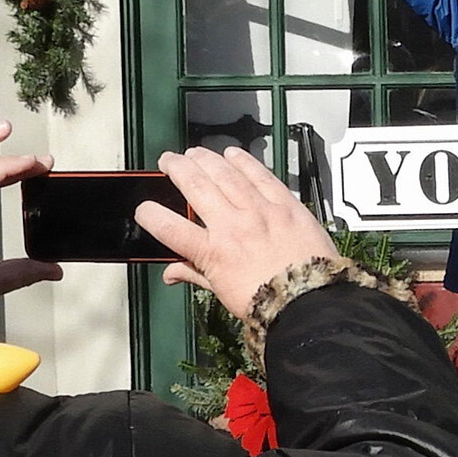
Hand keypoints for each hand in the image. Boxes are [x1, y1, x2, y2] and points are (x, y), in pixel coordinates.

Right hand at [135, 147, 339, 312]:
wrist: (312, 302)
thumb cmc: (270, 302)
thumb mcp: (224, 292)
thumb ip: (195, 274)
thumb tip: (170, 273)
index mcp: (213, 253)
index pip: (169, 228)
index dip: (150, 215)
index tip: (145, 209)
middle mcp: (233, 226)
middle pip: (195, 186)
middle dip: (176, 168)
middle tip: (168, 161)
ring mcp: (260, 212)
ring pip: (225, 175)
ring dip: (205, 160)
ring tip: (194, 154)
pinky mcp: (285, 205)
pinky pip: (261, 176)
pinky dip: (245, 162)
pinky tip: (232, 154)